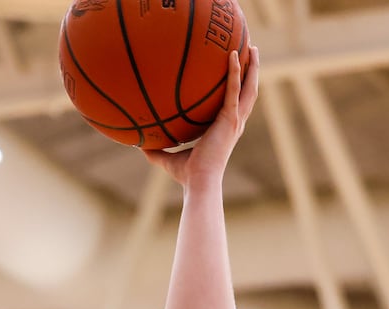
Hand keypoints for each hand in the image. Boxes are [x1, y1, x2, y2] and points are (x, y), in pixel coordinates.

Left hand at [145, 44, 259, 187]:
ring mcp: (234, 120)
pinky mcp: (229, 119)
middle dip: (252, 71)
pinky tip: (232, 55)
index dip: (239, 89)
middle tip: (251, 52)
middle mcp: (234, 123)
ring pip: (248, 87)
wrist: (198, 182)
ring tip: (251, 47)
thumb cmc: (186, 175)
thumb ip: (155, 149)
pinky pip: (233, 89)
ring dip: (251, 66)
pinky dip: (234, 72)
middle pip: (248, 92)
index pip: (235, 104)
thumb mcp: (166, 158)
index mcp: (225, 129)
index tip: (238, 74)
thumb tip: (136, 144)